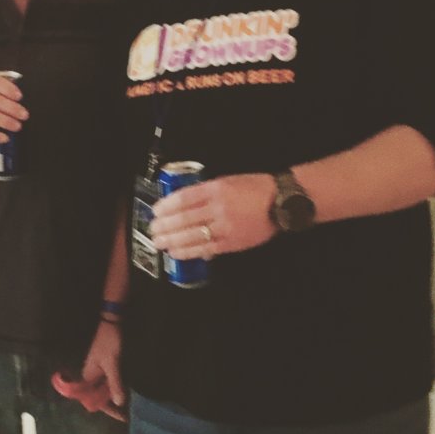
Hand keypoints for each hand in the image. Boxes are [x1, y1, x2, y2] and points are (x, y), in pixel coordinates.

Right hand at [52, 320, 127, 421]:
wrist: (111, 323)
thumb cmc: (109, 343)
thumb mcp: (112, 364)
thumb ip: (115, 383)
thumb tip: (119, 403)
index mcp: (88, 376)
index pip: (94, 399)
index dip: (107, 409)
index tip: (122, 417)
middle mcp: (91, 376)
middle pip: (99, 396)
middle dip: (112, 406)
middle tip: (128, 415)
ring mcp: (98, 371)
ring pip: (104, 390)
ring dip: (115, 397)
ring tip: (129, 407)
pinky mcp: (105, 366)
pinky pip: (109, 382)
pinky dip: (117, 388)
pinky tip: (127, 392)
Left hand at [151, 173, 277, 258]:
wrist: (282, 202)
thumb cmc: (255, 189)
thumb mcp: (227, 181)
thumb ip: (205, 192)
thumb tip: (183, 205)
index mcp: (216, 189)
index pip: (184, 198)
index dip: (167, 206)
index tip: (156, 210)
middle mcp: (219, 207)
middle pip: (184, 218)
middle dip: (165, 225)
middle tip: (152, 229)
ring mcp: (225, 226)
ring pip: (192, 235)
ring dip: (172, 240)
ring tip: (159, 242)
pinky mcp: (232, 242)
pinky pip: (206, 248)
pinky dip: (188, 251)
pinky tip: (176, 252)